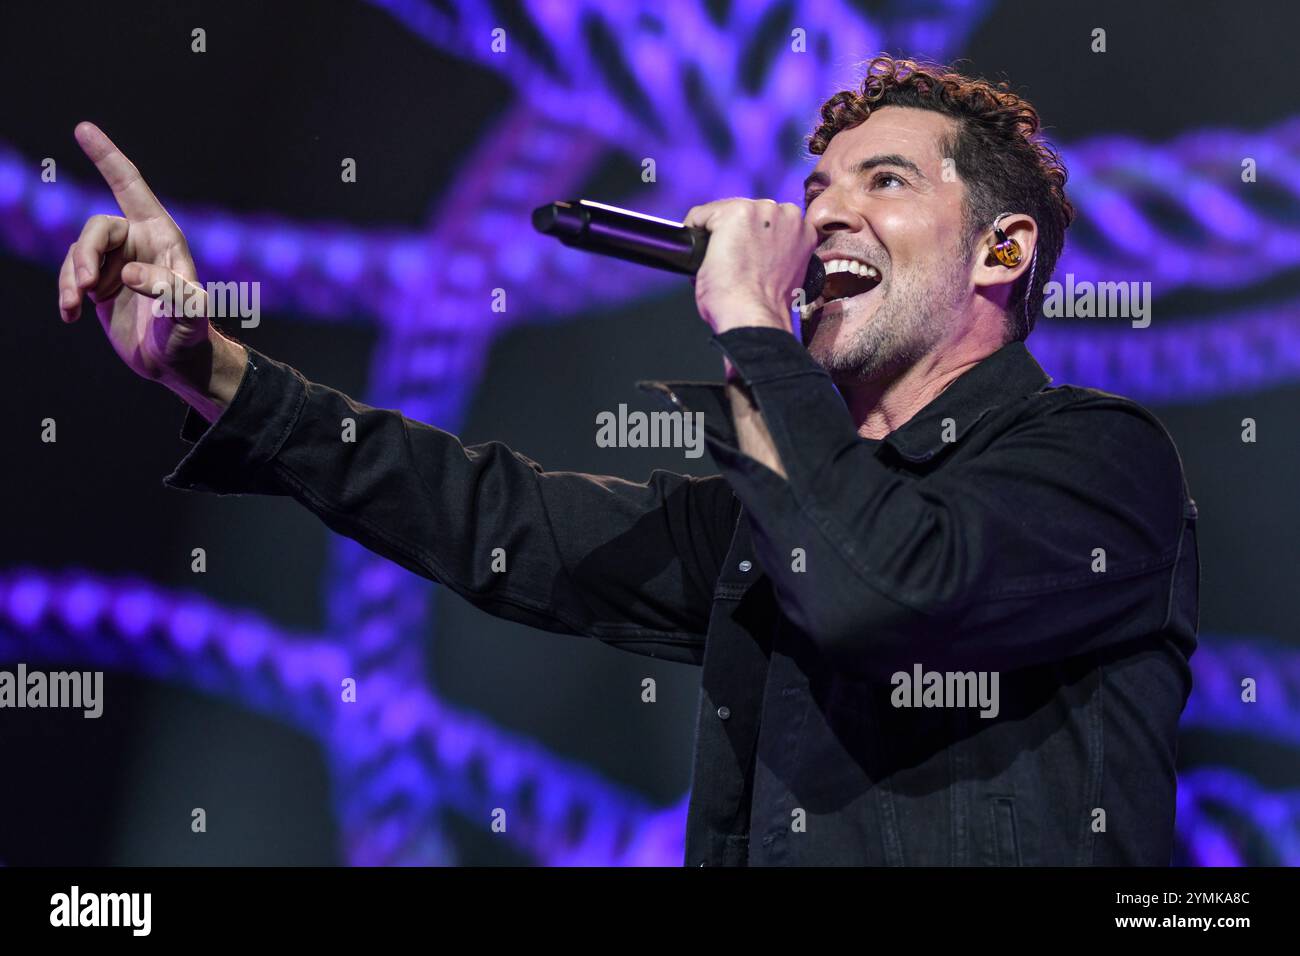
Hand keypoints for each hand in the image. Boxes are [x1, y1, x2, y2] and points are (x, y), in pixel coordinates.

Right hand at [58, 123, 215, 384]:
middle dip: (85, 255)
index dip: (107, 158)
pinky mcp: (99, 285)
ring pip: (78, 255)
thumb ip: (168, 292)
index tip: (83, 128)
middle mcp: (138, 243)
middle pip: (96, 228)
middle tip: (84, 287)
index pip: (131, 187)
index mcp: (163, 236)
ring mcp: (116, 263)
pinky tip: (70, 315)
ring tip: (74, 306)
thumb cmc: (192, 335)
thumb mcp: (190, 314)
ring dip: (71, 279)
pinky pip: (71, 277)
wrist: (178, 363)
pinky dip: (66, 293)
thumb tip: (129, 275)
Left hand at [682, 198, 817, 335]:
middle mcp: (786, 213)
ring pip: (724, 212)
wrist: (755, 317)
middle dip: (734, 235)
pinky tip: (696, 253)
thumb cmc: (767, 308)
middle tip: (727, 263)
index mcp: (802, 230)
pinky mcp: (734, 213)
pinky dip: (693, 231)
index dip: (750, 241)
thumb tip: (755, 255)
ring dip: (716, 234)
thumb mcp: (784, 274)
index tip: (742, 259)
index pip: (767, 222)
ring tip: (715, 261)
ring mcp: (760, 210)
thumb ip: (776, 255)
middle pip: (746, 213)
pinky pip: (701, 215)